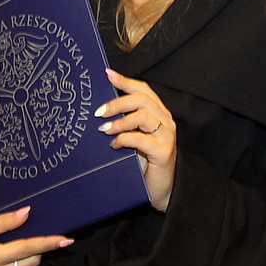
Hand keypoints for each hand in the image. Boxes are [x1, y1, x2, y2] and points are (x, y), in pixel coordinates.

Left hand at [96, 68, 175, 210]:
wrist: (162, 191)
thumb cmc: (145, 163)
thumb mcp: (135, 138)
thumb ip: (125, 123)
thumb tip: (100, 111)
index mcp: (159, 114)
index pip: (144, 90)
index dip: (125, 81)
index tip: (107, 74)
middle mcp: (166, 121)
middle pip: (142, 100)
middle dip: (117, 103)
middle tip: (99, 113)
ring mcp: (166, 136)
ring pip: (142, 116)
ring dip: (119, 122)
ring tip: (104, 130)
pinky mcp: (163, 152)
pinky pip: (140, 139)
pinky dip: (124, 139)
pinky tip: (115, 146)